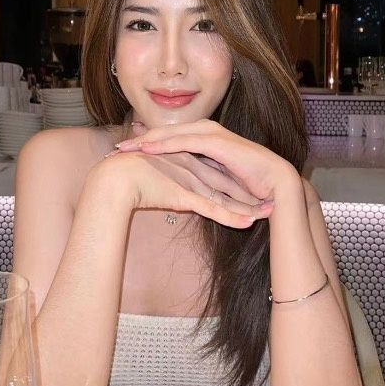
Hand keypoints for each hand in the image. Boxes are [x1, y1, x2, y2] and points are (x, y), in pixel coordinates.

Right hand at [91, 146, 272, 229]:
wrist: (114, 179)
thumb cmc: (125, 180)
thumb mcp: (153, 180)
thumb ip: (167, 184)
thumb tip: (174, 194)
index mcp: (185, 162)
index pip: (216, 173)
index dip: (235, 182)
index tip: (253, 191)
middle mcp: (192, 169)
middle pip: (227, 183)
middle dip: (249, 193)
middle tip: (270, 201)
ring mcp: (190, 181)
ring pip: (225, 196)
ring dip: (247, 206)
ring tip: (268, 213)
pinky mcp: (185, 195)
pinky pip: (212, 209)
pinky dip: (231, 217)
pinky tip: (248, 223)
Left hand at [115, 119, 296, 204]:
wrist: (276, 182)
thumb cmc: (249, 182)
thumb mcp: (215, 178)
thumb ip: (198, 174)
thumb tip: (177, 182)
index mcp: (204, 136)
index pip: (168, 138)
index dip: (145, 144)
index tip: (124, 152)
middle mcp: (206, 130)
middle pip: (164, 133)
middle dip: (138, 141)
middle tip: (115, 149)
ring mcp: (211, 133)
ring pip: (170, 134)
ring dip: (145, 141)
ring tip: (124, 149)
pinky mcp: (216, 141)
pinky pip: (184, 141)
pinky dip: (163, 145)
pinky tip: (146, 150)